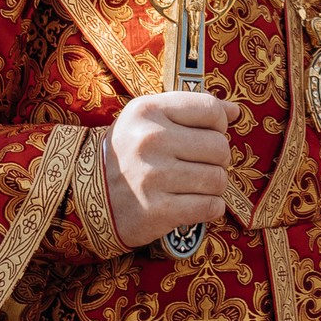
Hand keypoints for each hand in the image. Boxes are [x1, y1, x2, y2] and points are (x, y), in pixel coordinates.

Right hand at [104, 92, 239, 247]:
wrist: (85, 194)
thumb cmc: (126, 152)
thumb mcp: (148, 118)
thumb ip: (190, 109)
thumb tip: (236, 112)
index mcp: (148, 111)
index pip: (210, 111)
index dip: (219, 125)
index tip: (207, 135)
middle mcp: (150, 141)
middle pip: (220, 147)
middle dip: (217, 160)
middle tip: (199, 165)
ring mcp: (153, 177)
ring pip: (218, 179)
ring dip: (214, 186)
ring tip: (194, 186)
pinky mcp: (158, 211)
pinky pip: (210, 207)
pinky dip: (210, 208)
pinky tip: (194, 204)